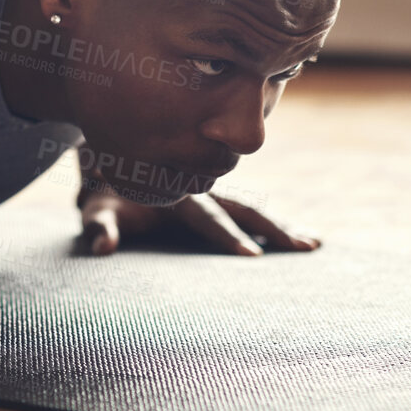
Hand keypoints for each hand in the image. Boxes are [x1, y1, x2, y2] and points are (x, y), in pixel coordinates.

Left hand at [78, 187, 320, 256]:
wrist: (112, 156)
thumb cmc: (103, 193)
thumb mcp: (96, 209)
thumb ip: (100, 227)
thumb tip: (103, 247)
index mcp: (176, 193)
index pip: (207, 217)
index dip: (228, 236)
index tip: (251, 255)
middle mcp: (202, 188)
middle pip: (244, 208)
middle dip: (273, 229)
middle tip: (302, 248)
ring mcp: (213, 190)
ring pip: (254, 206)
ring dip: (282, 225)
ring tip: (314, 243)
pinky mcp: (218, 197)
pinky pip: (250, 209)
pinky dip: (274, 222)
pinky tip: (298, 235)